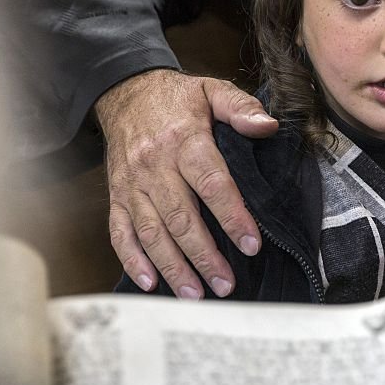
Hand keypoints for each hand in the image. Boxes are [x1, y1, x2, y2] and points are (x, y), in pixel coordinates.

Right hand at [95, 69, 277, 297]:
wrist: (124, 91)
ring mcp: (132, 184)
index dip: (232, 216)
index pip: (211, 184)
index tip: (251, 244)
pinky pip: (120, 231)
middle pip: (180, 218)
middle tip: (226, 285)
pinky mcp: (116, 195)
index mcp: (183, 141)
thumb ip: (241, 108)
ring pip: (152, 232)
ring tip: (195, 294)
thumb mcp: (212, 90)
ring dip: (172, 266)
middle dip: (203, 256)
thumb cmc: (176, 98)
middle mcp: (154, 166)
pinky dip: (132, 259)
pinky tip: (150, 282)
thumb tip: (268, 126)